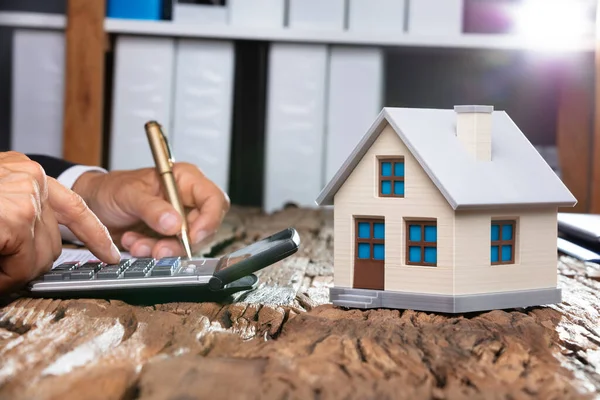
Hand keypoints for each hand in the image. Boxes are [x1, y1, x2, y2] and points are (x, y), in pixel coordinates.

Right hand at [0, 152, 119, 292]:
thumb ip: (18, 219)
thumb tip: (39, 254)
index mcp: (23, 173)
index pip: (74, 205)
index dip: (94, 234)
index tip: (110, 254)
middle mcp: (30, 178)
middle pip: (54, 242)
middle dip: (25, 264)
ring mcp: (25, 196)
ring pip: (40, 260)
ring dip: (10, 273)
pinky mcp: (15, 218)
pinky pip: (22, 268)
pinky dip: (2, 279)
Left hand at [73, 162, 229, 258]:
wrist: (92, 204)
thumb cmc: (111, 189)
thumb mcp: (129, 194)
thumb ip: (152, 208)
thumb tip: (175, 224)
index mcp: (185, 180)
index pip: (214, 199)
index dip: (209, 220)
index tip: (192, 237)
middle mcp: (187, 200)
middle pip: (203, 226)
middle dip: (180, 242)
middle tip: (158, 250)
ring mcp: (179, 219)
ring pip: (187, 243)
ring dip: (161, 249)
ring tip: (136, 244)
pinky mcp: (168, 236)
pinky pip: (170, 250)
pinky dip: (151, 251)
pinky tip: (134, 242)